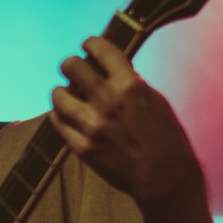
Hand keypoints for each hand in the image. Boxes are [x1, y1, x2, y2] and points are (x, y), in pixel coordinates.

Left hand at [48, 36, 203, 204]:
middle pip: (71, 66)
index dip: (90, 44)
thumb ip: (132, 83)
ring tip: (69, 95)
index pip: (100, 49)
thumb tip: (113, 69)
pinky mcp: (82, 147)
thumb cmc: (165, 139)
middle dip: (71, 65)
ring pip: (57, 94)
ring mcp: (92, 126)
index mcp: (130, 86)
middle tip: (73, 71)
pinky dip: (60, 114)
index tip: (88, 46)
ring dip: (62, 92)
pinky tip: (68, 115)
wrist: (164, 178)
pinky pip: (57, 121)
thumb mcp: (156, 101)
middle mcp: (108, 102)